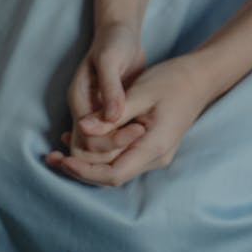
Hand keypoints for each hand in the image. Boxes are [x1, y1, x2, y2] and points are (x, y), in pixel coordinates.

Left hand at [46, 55, 210, 186]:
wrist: (200, 77)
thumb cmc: (172, 80)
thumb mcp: (141, 92)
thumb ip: (112, 113)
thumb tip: (82, 127)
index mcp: (154, 147)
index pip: (113, 174)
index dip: (85, 171)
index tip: (62, 161)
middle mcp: (155, 158)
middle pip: (111, 175)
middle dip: (80, 169)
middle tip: (52, 157)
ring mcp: (155, 154)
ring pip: (115, 167)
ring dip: (89, 160)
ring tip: (60, 148)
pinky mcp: (152, 146)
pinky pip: (122, 156)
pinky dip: (101, 151)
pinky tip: (83, 137)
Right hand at [47, 21, 148, 169]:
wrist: (121, 33)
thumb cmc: (114, 41)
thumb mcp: (110, 59)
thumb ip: (110, 88)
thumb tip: (113, 117)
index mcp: (79, 99)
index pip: (86, 138)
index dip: (111, 140)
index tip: (138, 130)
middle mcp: (84, 111)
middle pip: (90, 150)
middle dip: (114, 151)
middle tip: (143, 138)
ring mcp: (95, 114)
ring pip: (100, 150)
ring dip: (120, 150)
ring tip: (146, 140)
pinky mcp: (110, 114)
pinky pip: (113, 138)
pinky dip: (125, 143)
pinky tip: (144, 139)